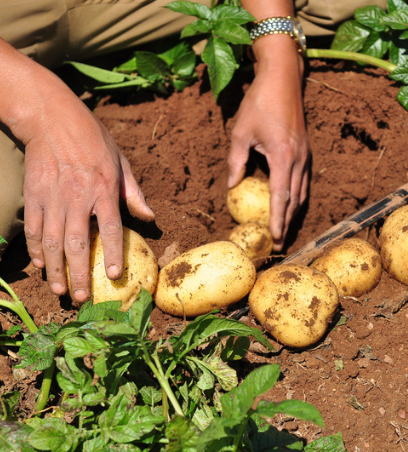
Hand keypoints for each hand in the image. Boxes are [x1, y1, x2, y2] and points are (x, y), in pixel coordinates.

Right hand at [3, 50, 153, 302]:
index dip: (111, 254)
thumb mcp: (121, 162)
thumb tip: (150, 218)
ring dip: (55, 268)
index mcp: (104, 189)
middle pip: (76, 243)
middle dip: (79, 273)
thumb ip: (134, 193)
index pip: (110, 228)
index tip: (114, 276)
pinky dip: (36, 248)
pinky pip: (33, 227)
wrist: (52, 118)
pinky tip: (42, 264)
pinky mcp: (33, 195)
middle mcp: (78, 197)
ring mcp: (52, 198)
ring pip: (52, 241)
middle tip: (82, 296)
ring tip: (60, 289)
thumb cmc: (93, 140)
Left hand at [227, 36, 309, 250]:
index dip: (278, 220)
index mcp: (283, 157)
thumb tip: (231, 186)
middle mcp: (299, 160)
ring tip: (284, 229)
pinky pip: (303, 180)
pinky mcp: (306, 151)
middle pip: (295, 200)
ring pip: (302, 192)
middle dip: (288, 223)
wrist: (283, 79)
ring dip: (293, 212)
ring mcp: (305, 156)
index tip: (275, 238)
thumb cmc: (259, 103)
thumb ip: (236, 161)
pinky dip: (296, 197)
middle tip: (280, 243)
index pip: (281, 197)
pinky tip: (289, 204)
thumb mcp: (240, 131)